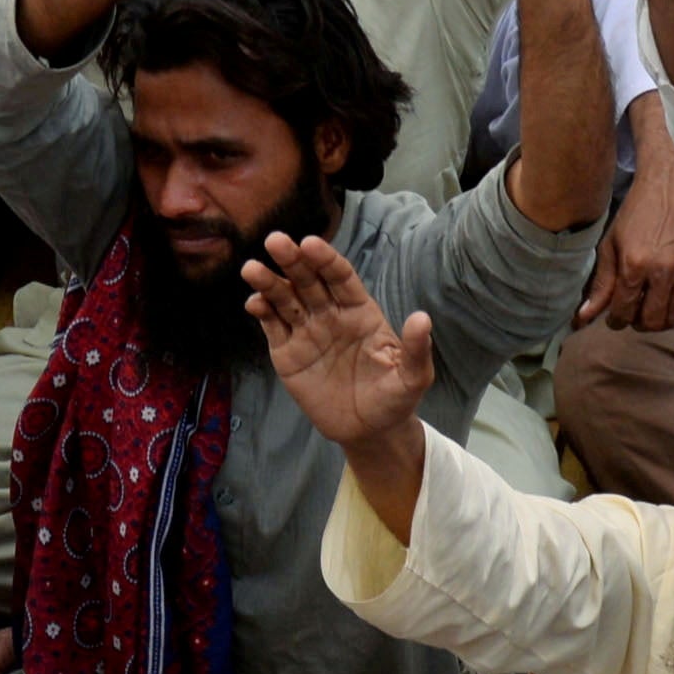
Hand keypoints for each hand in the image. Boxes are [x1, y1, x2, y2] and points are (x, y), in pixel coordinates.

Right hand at [241, 231, 439, 455]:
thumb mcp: (412, 377)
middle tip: (275, 241)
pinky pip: (273, 327)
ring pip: (286, 299)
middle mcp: (330, 314)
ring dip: (269, 282)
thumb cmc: (394, 398)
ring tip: (251, 269)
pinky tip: (254, 302)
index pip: (340, 278)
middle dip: (292, 261)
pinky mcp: (287, 353)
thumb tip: (422, 318)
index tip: (310, 243)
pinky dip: (262, 312)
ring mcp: (306, 331)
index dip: (326, 260)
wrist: (368, 432)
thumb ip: (415, 349)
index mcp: (359, 311)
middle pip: (309, 280)